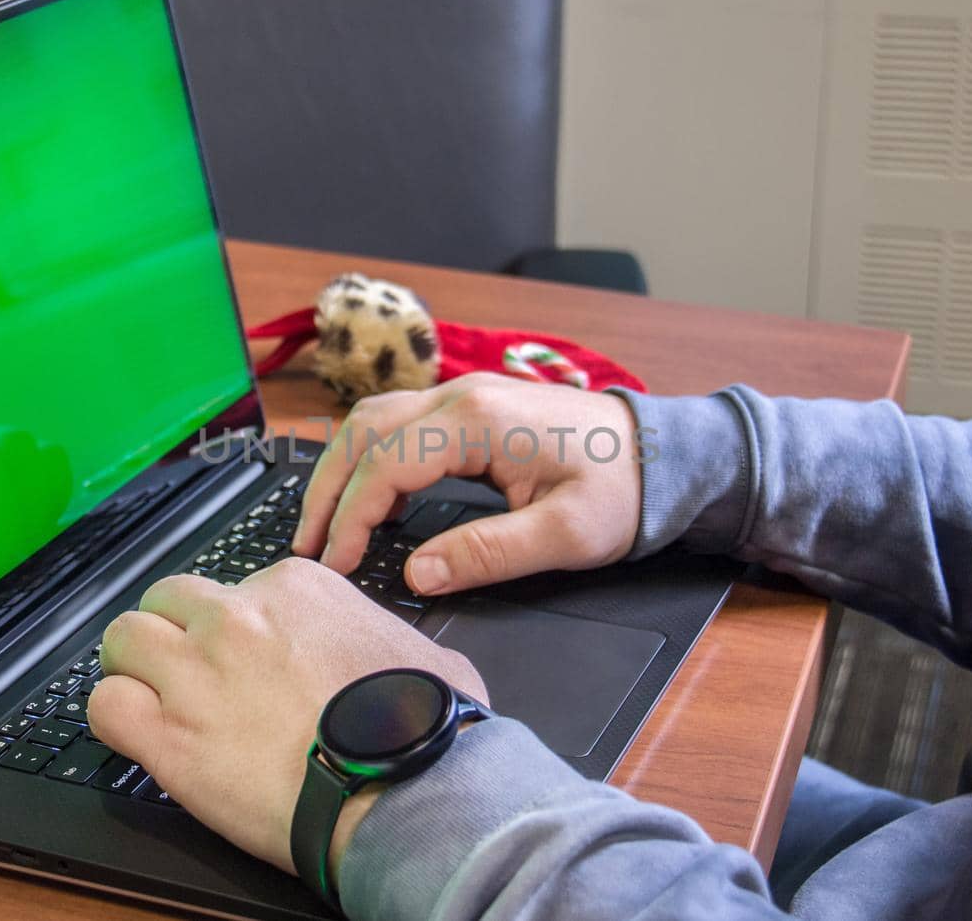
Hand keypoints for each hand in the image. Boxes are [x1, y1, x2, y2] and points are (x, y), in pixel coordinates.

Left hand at [88, 559, 487, 874]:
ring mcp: (198, 673)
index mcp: (295, 588)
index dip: (234, 626)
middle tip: (186, 669)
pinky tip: (139, 733)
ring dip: (131, 665)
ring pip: (122, 638)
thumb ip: (382, 635)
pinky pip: (105, 706)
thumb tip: (385, 651)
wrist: (403, 790)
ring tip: (149, 694)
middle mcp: (237, 619)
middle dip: (172, 631)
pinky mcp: (170, 736)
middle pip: (167, 599)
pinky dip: (115, 717)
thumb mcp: (421, 651)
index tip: (246, 659)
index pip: (233, 587)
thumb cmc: (419, 729)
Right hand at [293, 373, 644, 595]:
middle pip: (364, 432)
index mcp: (478, 420)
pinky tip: (375, 503)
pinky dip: (373, 460)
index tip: (337, 563)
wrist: (663, 454)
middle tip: (307, 546)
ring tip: (326, 525)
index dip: (353, 518)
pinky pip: (402, 425)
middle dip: (327, 489)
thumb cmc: (623, 489)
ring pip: (376, 421)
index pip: (387, 465)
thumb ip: (487, 553)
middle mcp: (462, 396)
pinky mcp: (473, 409)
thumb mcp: (564, 535)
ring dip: (344, 469)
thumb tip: (419, 574)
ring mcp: (466, 397)